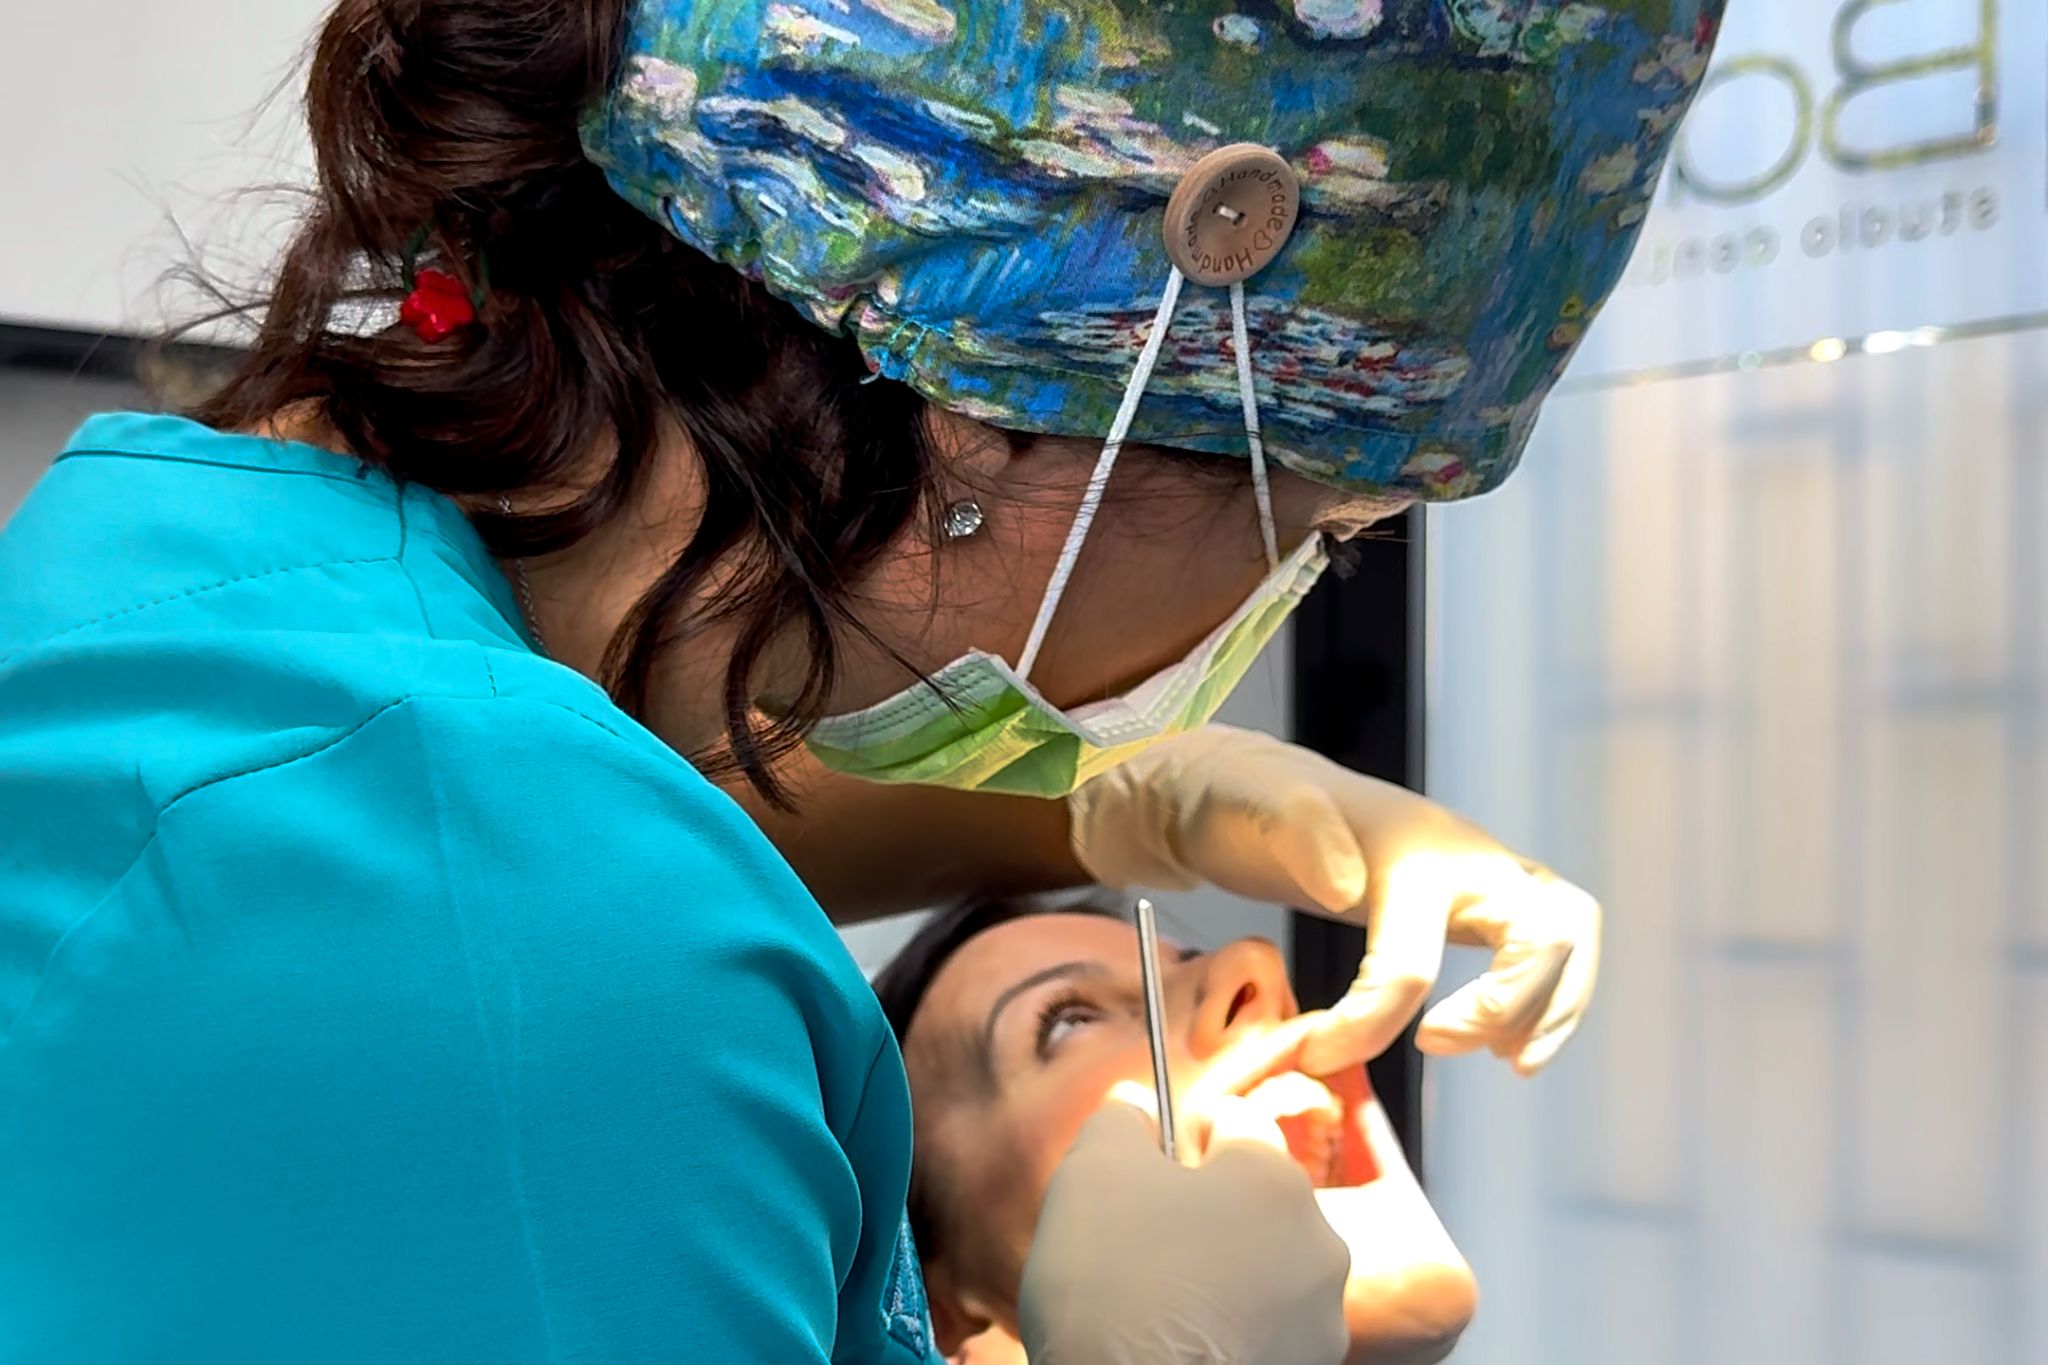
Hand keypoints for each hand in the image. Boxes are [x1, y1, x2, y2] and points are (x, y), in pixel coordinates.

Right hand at [1017, 1090, 1350, 1364]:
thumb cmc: (1115, 1286)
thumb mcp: (1093, 1170)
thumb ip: (1120, 1118)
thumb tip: (1136, 1106)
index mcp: (1273, 1178)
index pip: (1235, 1119)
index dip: (1183, 1134)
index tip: (1148, 1164)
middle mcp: (1318, 1241)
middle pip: (1256, 1197)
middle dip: (1206, 1207)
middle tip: (1144, 1237)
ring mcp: (1320, 1317)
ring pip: (1266, 1263)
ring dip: (1224, 1268)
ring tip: (1161, 1296)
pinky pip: (1269, 1324)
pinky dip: (1235, 1324)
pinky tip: (1184, 1338)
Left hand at [1068, 725, 1598, 1075]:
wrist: (1258, 786)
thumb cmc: (1253, 801)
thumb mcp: (1257, 807)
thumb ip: (1298, 833)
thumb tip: (1344, 887)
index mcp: (1409, 850)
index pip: (1412, 959)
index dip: (1367, 1022)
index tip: (1317, 1055)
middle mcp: (1465, 858)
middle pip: (1549, 930)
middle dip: (1511, 1004)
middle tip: (1436, 1045)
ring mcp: (1480, 875)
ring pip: (1566, 937)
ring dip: (1549, 1006)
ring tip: (1507, 1060)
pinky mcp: (1480, 899)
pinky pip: (1548, 947)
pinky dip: (1547, 998)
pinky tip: (1507, 1044)